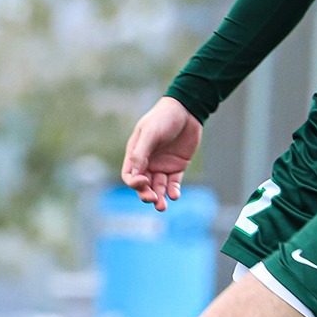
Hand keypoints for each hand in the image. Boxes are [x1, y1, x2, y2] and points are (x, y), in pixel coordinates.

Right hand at [122, 96, 203, 211]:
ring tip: (162, 206)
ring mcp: (162, 165)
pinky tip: (175, 195)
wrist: (186, 110)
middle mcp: (147, 162)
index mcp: (135, 154)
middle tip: (154, 201)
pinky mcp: (177, 167)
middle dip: (147, 195)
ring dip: (159, 197)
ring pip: (158, 187)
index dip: (134, 183)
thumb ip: (141, 152)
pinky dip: (173, 191)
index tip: (144, 181)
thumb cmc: (163, 118)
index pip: (130, 175)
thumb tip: (134, 173)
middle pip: (143, 185)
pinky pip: (173, 183)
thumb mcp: (150, 133)